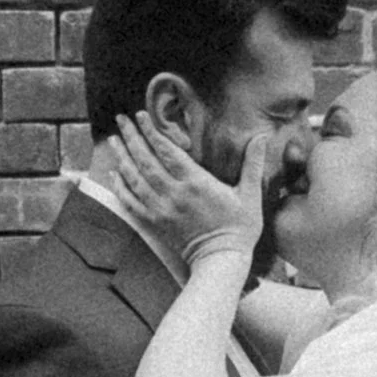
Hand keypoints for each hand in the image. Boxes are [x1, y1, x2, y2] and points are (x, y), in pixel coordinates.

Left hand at [112, 111, 269, 266]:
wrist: (221, 260)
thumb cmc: (240, 228)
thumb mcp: (251, 194)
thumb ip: (253, 164)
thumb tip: (262, 137)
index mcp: (196, 183)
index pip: (168, 151)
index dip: (153, 131)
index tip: (142, 116)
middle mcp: (174, 194)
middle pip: (146, 161)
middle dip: (132, 138)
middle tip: (121, 119)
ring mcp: (161, 209)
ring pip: (135, 179)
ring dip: (122, 157)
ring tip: (114, 139)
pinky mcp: (155, 223)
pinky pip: (131, 202)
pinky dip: (120, 187)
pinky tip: (114, 173)